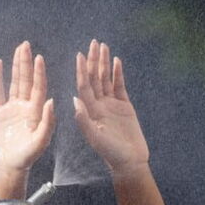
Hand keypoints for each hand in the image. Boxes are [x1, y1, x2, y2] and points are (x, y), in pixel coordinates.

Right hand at [0, 41, 54, 178]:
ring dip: (16, 66)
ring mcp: (11, 109)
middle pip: (26, 81)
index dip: (39, 73)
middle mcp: (25, 108)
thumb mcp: (39, 143)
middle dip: (27, 63)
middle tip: (26, 45)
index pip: (39, 88)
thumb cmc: (26, 159)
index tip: (39, 58)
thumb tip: (52, 101)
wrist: (7, 168)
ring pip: (14, 83)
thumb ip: (47, 123)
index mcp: (37, 113)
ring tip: (18, 49)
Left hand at [73, 39, 148, 176]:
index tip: (80, 56)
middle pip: (95, 79)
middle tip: (93, 43)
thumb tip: (74, 100)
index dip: (82, 71)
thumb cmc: (111, 154)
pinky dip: (118, 73)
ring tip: (103, 46)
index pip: (84, 87)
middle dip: (94, 61)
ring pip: (106, 79)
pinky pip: (119, 86)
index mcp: (90, 111)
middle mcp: (99, 105)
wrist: (130, 162)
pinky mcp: (125, 106)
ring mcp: (111, 105)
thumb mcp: (96, 139)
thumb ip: (85, 121)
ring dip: (104, 63)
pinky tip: (116, 61)